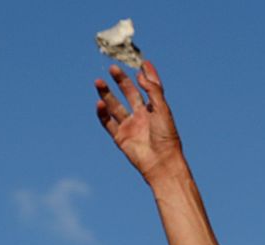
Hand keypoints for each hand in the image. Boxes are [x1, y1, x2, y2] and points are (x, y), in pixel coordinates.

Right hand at [95, 62, 183, 181]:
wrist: (161, 162)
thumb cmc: (166, 136)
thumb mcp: (162, 109)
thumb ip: (152, 90)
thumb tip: (140, 74)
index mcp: (155, 109)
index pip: (149, 88)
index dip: (146, 75)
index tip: (141, 61)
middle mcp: (142, 116)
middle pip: (129, 93)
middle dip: (121, 80)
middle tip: (113, 68)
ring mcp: (130, 126)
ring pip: (115, 106)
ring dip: (106, 94)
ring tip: (98, 81)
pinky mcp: (120, 137)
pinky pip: (108, 123)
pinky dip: (102, 113)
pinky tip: (99, 103)